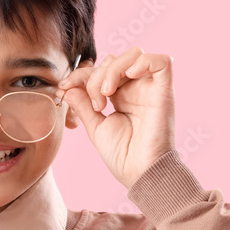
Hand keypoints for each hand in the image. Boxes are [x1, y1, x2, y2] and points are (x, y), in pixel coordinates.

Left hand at [56, 47, 176, 189]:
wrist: (141, 174)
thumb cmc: (123, 156)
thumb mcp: (96, 127)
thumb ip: (83, 105)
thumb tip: (67, 87)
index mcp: (122, 96)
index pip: (101, 70)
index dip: (80, 74)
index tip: (63, 87)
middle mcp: (137, 89)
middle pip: (115, 59)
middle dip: (96, 75)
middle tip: (95, 104)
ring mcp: (151, 89)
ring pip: (134, 55)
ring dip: (113, 70)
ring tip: (106, 95)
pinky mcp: (165, 92)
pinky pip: (161, 61)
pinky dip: (142, 62)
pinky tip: (127, 77)